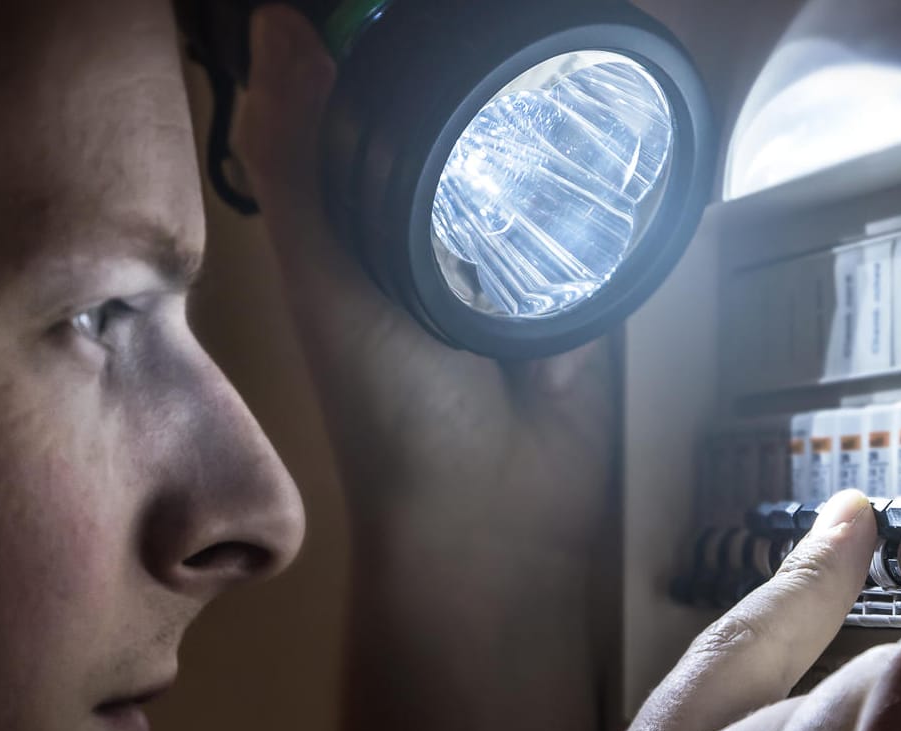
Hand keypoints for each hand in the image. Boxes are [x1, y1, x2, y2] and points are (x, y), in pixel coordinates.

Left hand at [231, 5, 614, 556]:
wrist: (501, 511)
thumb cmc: (392, 410)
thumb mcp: (329, 282)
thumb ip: (302, 166)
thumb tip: (278, 24)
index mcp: (365, 218)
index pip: (373, 96)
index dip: (386, 37)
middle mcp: (440, 224)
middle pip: (463, 113)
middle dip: (480, 64)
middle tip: (509, 13)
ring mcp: (520, 251)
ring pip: (535, 149)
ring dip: (549, 105)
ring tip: (564, 37)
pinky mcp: (588, 278)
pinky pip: (600, 205)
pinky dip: (606, 169)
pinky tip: (622, 110)